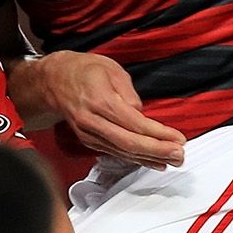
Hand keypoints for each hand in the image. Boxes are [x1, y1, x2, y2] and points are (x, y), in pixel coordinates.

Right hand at [14, 51, 185, 168]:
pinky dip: (136, 159)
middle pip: (129, 143)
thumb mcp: (111, 70)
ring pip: (122, 152)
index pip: (135, 124)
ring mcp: (88, 133)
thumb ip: (129, 93)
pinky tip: (153, 162)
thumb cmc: (83, 71)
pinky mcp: (88, 140)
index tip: (178, 138)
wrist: (53, 80)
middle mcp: (92, 121)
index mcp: (99, 100)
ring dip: (150, 159)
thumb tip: (142, 115)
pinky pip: (115, 153)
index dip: (159, 134)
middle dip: (158, 151)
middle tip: (179, 155)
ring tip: (173, 160)